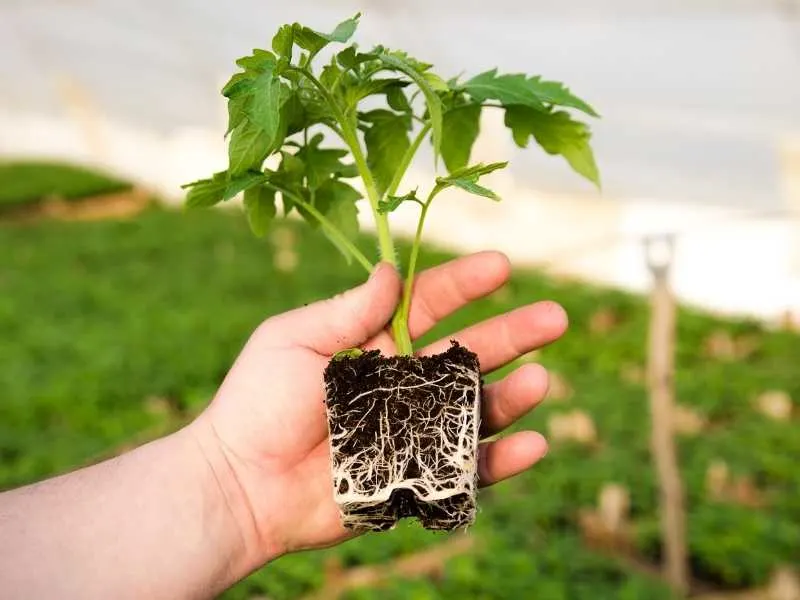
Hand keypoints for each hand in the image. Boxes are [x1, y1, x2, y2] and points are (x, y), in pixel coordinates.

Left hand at [190, 251, 567, 574]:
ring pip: (474, 409)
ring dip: (511, 396)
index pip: (429, 304)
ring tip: (541, 382)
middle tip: (556, 318)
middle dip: (512, 334)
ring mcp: (411, 430)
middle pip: (467, 353)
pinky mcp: (414, 477)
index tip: (503, 265)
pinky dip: (501, 459)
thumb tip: (391, 271)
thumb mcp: (294, 341)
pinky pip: (466, 467)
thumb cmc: (256, 405)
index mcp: (372, 342)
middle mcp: (400, 383)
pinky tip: (531, 444)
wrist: (240, 486)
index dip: (466, 284)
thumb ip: (347, 310)